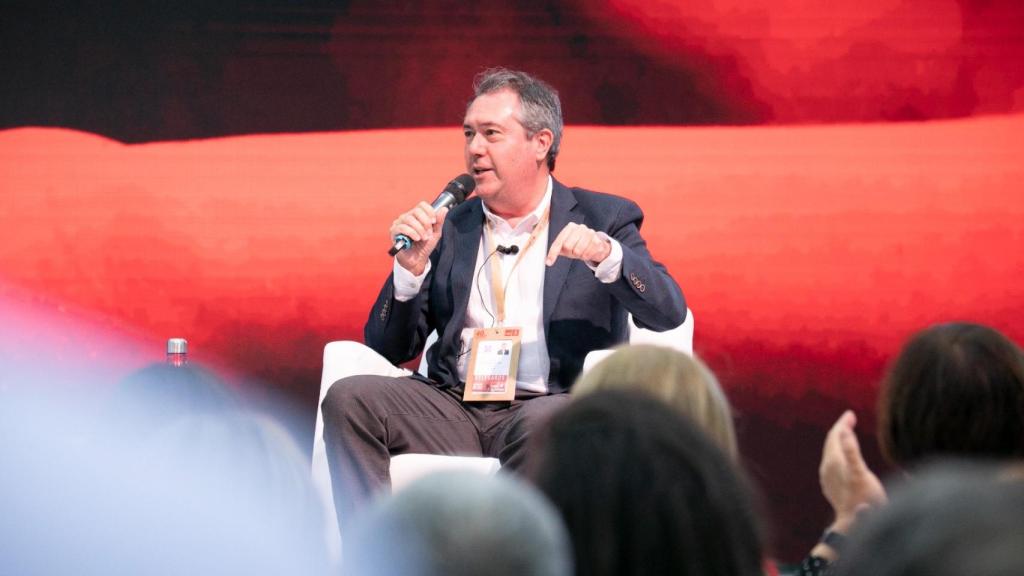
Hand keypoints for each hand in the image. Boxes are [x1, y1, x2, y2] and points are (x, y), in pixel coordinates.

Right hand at [390, 202, 448, 274]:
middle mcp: (406, 217)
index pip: (421, 205)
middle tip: (429, 233)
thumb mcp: (435, 233)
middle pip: (416, 211)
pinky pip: (402, 227)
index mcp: (416, 215)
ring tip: (423, 238)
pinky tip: (416, 239)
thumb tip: (444, 209)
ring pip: (409, 219)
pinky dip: (412, 233)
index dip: (429, 211)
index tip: (434, 221)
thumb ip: (439, 221)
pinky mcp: (394, 232)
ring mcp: (399, 223)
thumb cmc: (424, 245)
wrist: (417, 259)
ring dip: (420, 229)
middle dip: (425, 222)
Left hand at [545, 223, 610, 265]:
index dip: (553, 253)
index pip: (559, 241)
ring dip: (579, 255)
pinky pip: (587, 254)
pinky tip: (589, 252)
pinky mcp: (597, 240)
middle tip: (574, 252)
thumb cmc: (580, 245)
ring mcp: (589, 233)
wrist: (598, 245)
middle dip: (570, 253)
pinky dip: (586, 256)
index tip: (549, 262)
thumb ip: (558, 249)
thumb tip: (548, 259)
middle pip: (567, 246)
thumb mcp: (568, 245)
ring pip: (578, 250)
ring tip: (582, 252)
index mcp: (570, 227)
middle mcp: (580, 228)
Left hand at [819, 410, 886, 532]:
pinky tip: (846, 455)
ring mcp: (828, 476)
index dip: (842, 424)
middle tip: (851, 418)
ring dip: (840, 440)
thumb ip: (851, 451)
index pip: (835, 436)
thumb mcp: (860, 474)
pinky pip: (834, 462)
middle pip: (831, 442)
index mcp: (833, 461)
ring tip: (849, 432)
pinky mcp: (831, 484)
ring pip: (832, 452)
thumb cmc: (863, 500)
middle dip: (841, 429)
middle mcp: (827, 467)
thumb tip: (844, 430)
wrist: (854, 525)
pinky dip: (840, 452)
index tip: (850, 414)